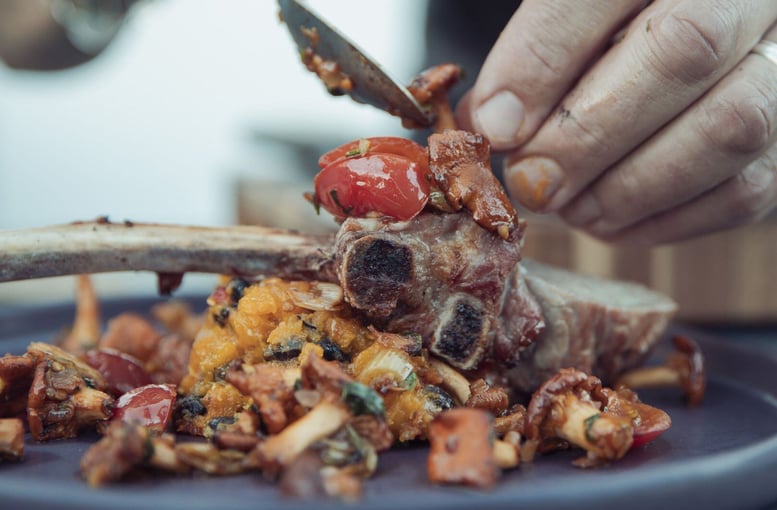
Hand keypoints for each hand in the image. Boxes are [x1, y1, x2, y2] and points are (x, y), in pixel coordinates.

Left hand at [456, 0, 776, 244]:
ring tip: (572, 209)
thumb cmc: (621, 33)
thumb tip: (494, 124)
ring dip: (630, 187)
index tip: (496, 125)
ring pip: (730, 126)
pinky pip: (747, 188)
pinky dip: (666, 219)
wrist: (708, 34)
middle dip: (588, 135)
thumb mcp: (577, 21)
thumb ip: (537, 55)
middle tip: (532, 182)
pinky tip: (612, 221)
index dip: (541, 60)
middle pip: (683, 51)